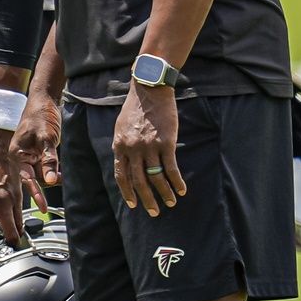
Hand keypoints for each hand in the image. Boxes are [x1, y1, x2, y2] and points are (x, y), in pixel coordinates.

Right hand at [10, 91, 60, 209]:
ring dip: (52, 176)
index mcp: (18, 154)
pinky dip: (54, 169)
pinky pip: (46, 165)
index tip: (43, 208)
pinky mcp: (39, 151)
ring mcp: (31, 153)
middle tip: (52, 199)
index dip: (36, 193)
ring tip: (63, 177)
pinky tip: (61, 172)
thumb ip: (49, 160)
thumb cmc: (41, 115)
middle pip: (34, 178)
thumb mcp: (47, 138)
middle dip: (45, 185)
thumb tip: (51, 181)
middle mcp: (22, 156)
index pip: (28, 178)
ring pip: (41, 172)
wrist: (45, 99)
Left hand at [112, 82, 185, 214]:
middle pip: (139, 181)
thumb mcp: (120, 127)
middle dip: (146, 199)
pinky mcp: (166, 143)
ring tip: (170, 203)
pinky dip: (176, 181)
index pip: (122, 176)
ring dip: (164, 193)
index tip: (133, 204)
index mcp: (120, 146)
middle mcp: (133, 149)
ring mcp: (149, 147)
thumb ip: (121, 145)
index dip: (127, 192)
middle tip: (153, 212)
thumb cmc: (135, 107)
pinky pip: (171, 168)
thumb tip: (123, 162)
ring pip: (156, 178)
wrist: (150, 89)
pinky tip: (181, 190)